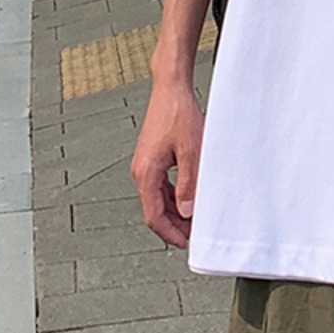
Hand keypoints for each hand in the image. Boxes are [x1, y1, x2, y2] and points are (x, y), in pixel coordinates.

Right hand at [131, 80, 203, 247]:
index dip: (170, 233)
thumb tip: (187, 212)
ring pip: (156, 199)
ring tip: (193, 220)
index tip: (185, 243)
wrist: (171, 89)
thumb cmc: (179, 114)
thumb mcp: (191, 151)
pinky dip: (172, 197)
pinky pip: (159, 186)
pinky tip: (187, 199)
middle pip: (153, 210)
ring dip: (173, 212)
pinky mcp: (151, 157)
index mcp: (146, 173)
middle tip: (193, 236)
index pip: (154, 215)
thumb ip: (189, 183)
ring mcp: (144, 165)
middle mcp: (140, 171)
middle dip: (173, 226)